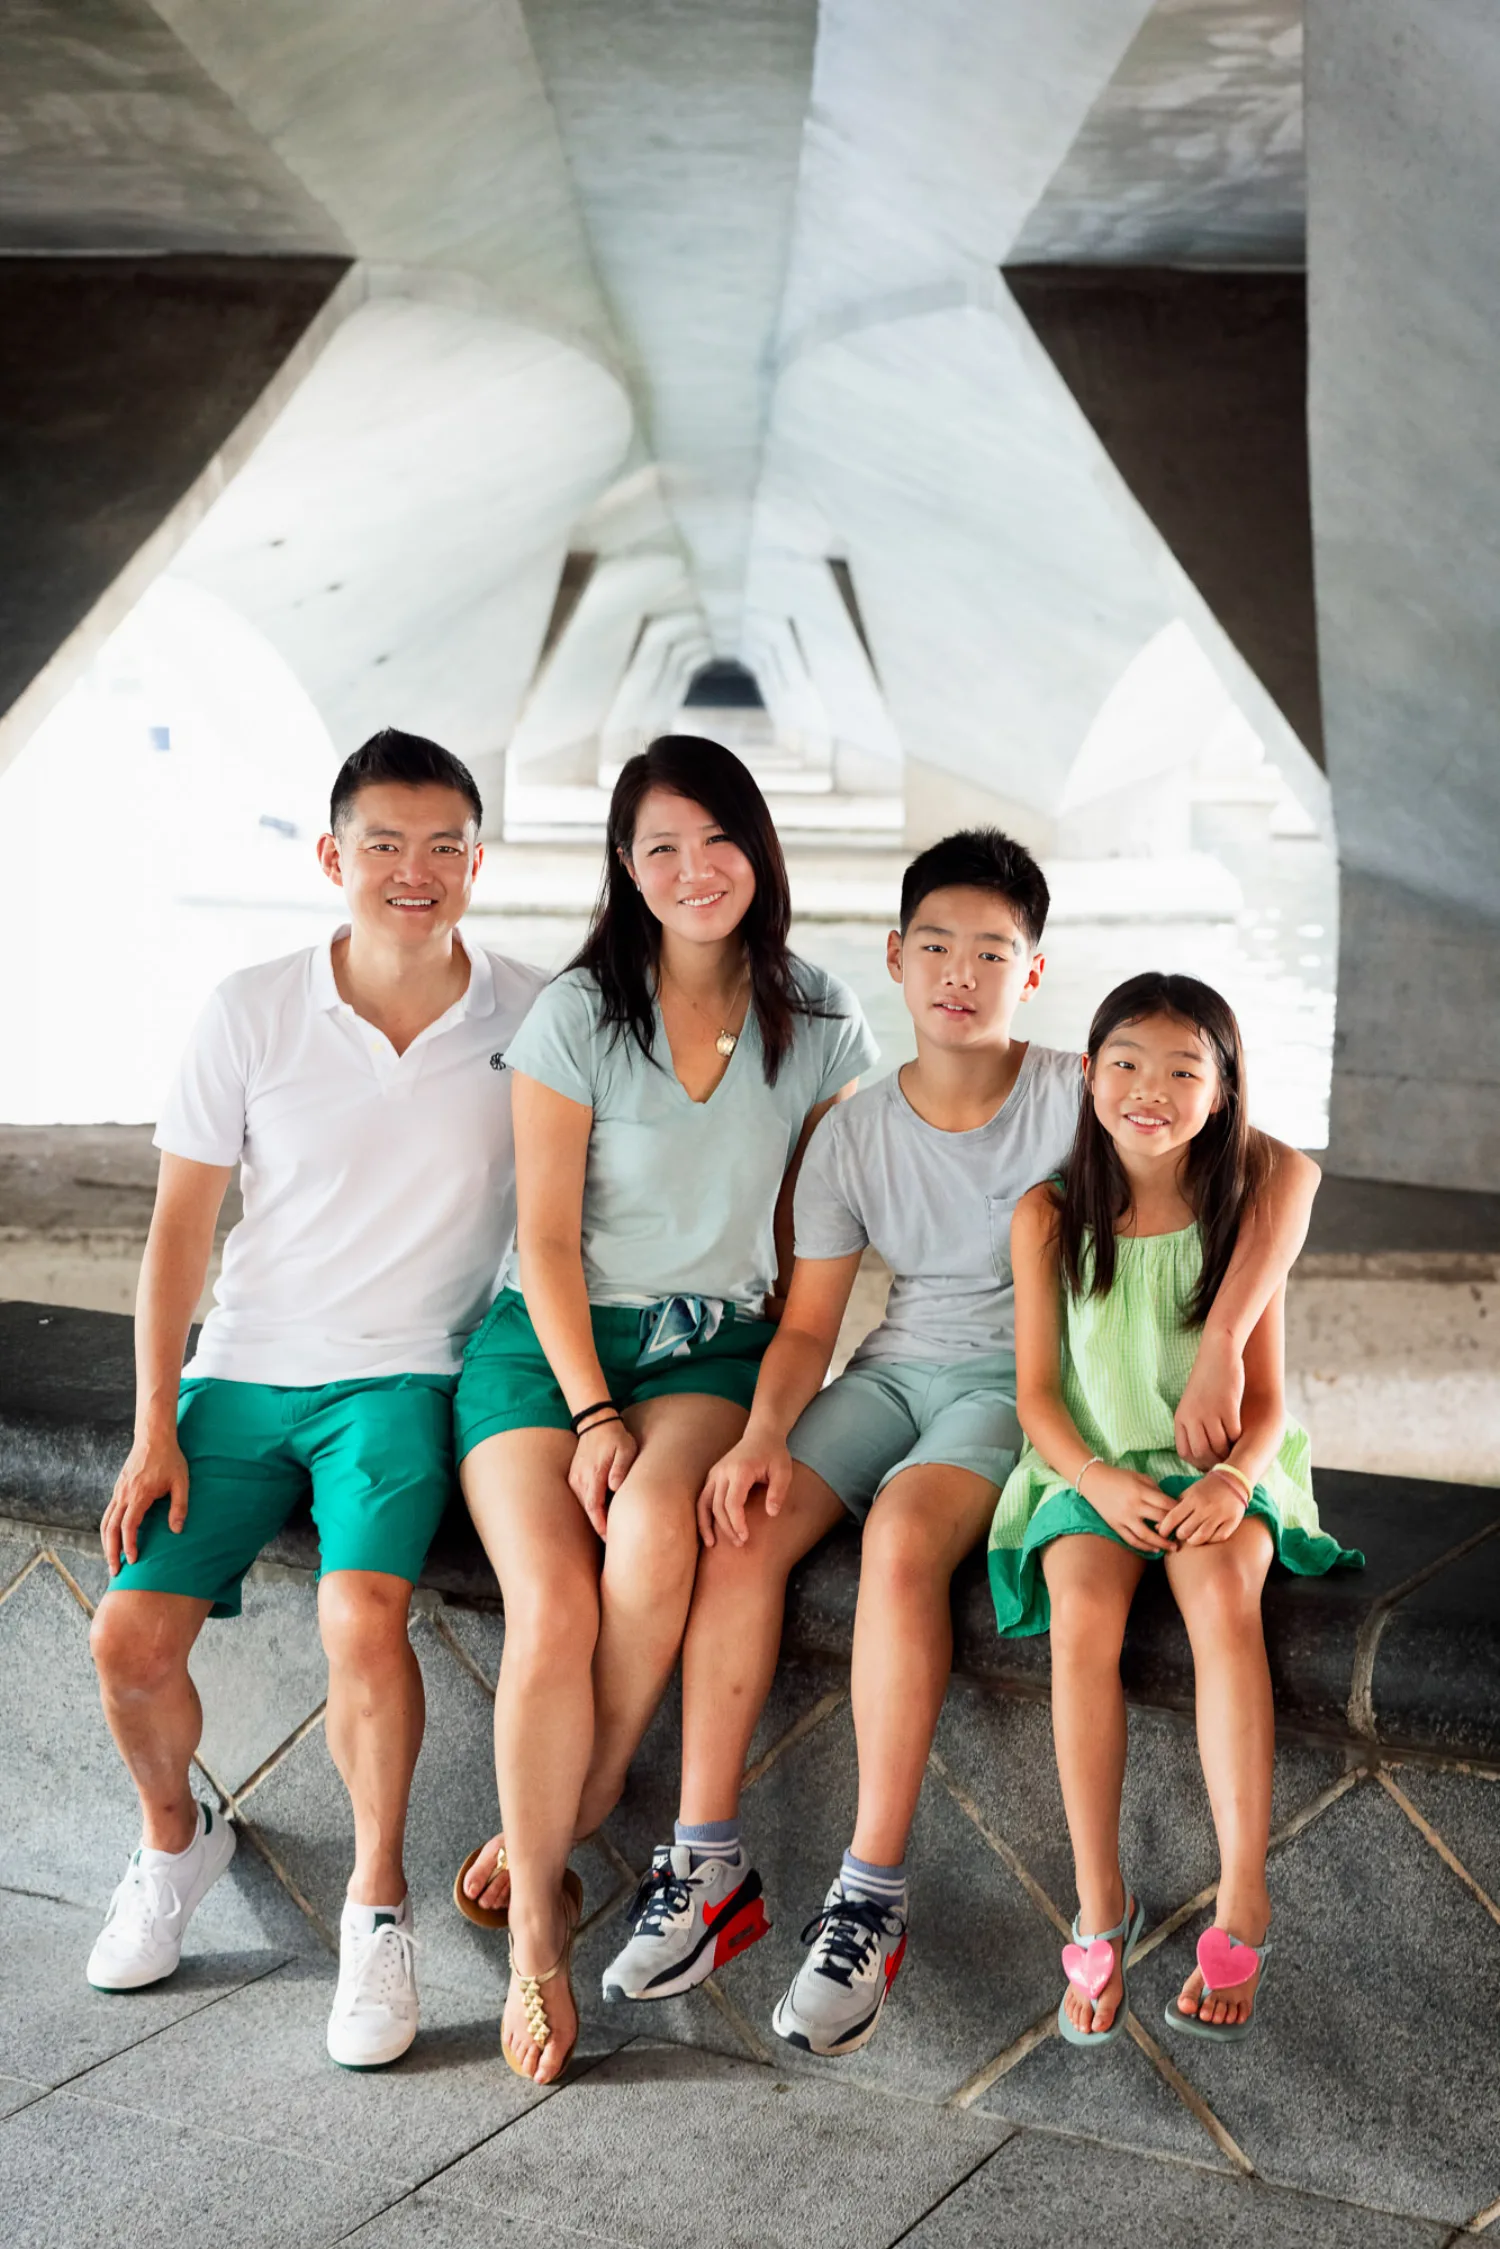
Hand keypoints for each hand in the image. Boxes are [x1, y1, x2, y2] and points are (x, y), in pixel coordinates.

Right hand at [102, 1430, 188, 1572]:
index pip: (128, 1526)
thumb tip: (176, 1531)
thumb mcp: (181, 1482)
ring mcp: (118, 1491)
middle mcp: (124, 1494)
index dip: (129, 1545)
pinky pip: (108, 1513)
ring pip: (105, 1522)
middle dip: (111, 1552)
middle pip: (110, 1528)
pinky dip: (107, 1529)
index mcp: (139, 1494)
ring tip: (111, 1560)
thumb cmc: (170, 1459)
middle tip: (115, 1570)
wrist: (153, 1437)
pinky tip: (113, 1539)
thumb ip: (179, 1507)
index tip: (133, 1560)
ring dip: (106, 1543)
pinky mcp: (118, 1489)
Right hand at [568, 1415, 636, 1536]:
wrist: (596, 1422)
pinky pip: (581, 1498)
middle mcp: (580, 1479)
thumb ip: (621, 1468)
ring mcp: (575, 1478)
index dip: (601, 1526)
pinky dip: (590, 1508)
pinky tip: (600, 1514)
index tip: (610, 1538)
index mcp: (594, 1475)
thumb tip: (614, 1487)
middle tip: (612, 1542)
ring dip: (594, 1518)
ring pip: (583, 1506)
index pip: (594, 1508)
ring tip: (607, 1532)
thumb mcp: (626, 1449)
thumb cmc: (615, 1437)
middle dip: (599, 1527)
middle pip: (588, 1511)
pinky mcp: (574, 1477)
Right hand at [697, 1430, 792, 1547]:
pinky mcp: (712, 1476)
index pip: (732, 1502)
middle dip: (727, 1528)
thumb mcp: (784, 1471)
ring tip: (713, 1544)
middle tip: (740, 1543)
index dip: (736, 1522)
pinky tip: (707, 1531)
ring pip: (704, 1503)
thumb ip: (778, 1492)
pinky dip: (701, 1516)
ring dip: (707, 1525)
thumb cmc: (774, 1454)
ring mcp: (715, 1473)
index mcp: (740, 1470)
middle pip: (718, 1506)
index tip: (745, 1537)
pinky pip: (702, 1499)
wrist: (761, 1434)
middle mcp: (723, 1472)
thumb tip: (771, 1514)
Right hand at [1083, 1465, 1176, 1554]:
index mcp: (1140, 1491)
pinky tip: (1155, 1550)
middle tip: (1183, 1533)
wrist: (1093, 1481)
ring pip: (1146, 1536)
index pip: (1165, 1504)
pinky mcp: (1115, 1526)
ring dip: (1161, 1543)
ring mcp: (1123, 1518)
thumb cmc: (1119, 1477)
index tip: (1185, 1515)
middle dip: (1173, 1528)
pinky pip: (1132, 1540)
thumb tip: (1171, 1505)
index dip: (1178, 1511)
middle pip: (1159, 1520)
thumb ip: (1156, 1490)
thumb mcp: (1140, 1477)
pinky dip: (1144, 1547)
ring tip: (1173, 1548)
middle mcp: (1133, 1506)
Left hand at [1156, 1472, 1247, 1546]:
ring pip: (1200, 1538)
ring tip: (1192, 1537)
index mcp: (1193, 1499)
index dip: (1164, 1529)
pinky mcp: (1232, 1522)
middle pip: (1185, 1531)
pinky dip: (1210, 1540)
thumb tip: (1158, 1526)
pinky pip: (1217, 1538)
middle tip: (1181, 1532)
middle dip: (1179, 1534)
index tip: (1162, 1533)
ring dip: (1193, 1540)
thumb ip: (1174, 1509)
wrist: (1234, 1480)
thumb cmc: (1207, 1488)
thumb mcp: (1189, 1493)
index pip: (1172, 1518)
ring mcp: (1219, 1515)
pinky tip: (1207, 1535)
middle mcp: (1205, 1507)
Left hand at [1175, 1329, 1244, 1468]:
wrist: (1218, 1353)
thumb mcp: (1192, 1403)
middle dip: (1216, 1461)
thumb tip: (1206, 1452)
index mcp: (1180, 1418)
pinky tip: (1240, 1431)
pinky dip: (1238, 1437)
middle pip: (1202, 1454)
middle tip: (1227, 1458)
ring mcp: (1208, 1413)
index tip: (1210, 1462)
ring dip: (1229, 1451)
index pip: (1185, 1453)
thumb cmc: (1208, 1379)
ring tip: (1235, 1447)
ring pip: (1219, 1447)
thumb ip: (1195, 1424)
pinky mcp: (1226, 1407)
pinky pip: (1233, 1433)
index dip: (1198, 1462)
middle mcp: (1191, 1418)